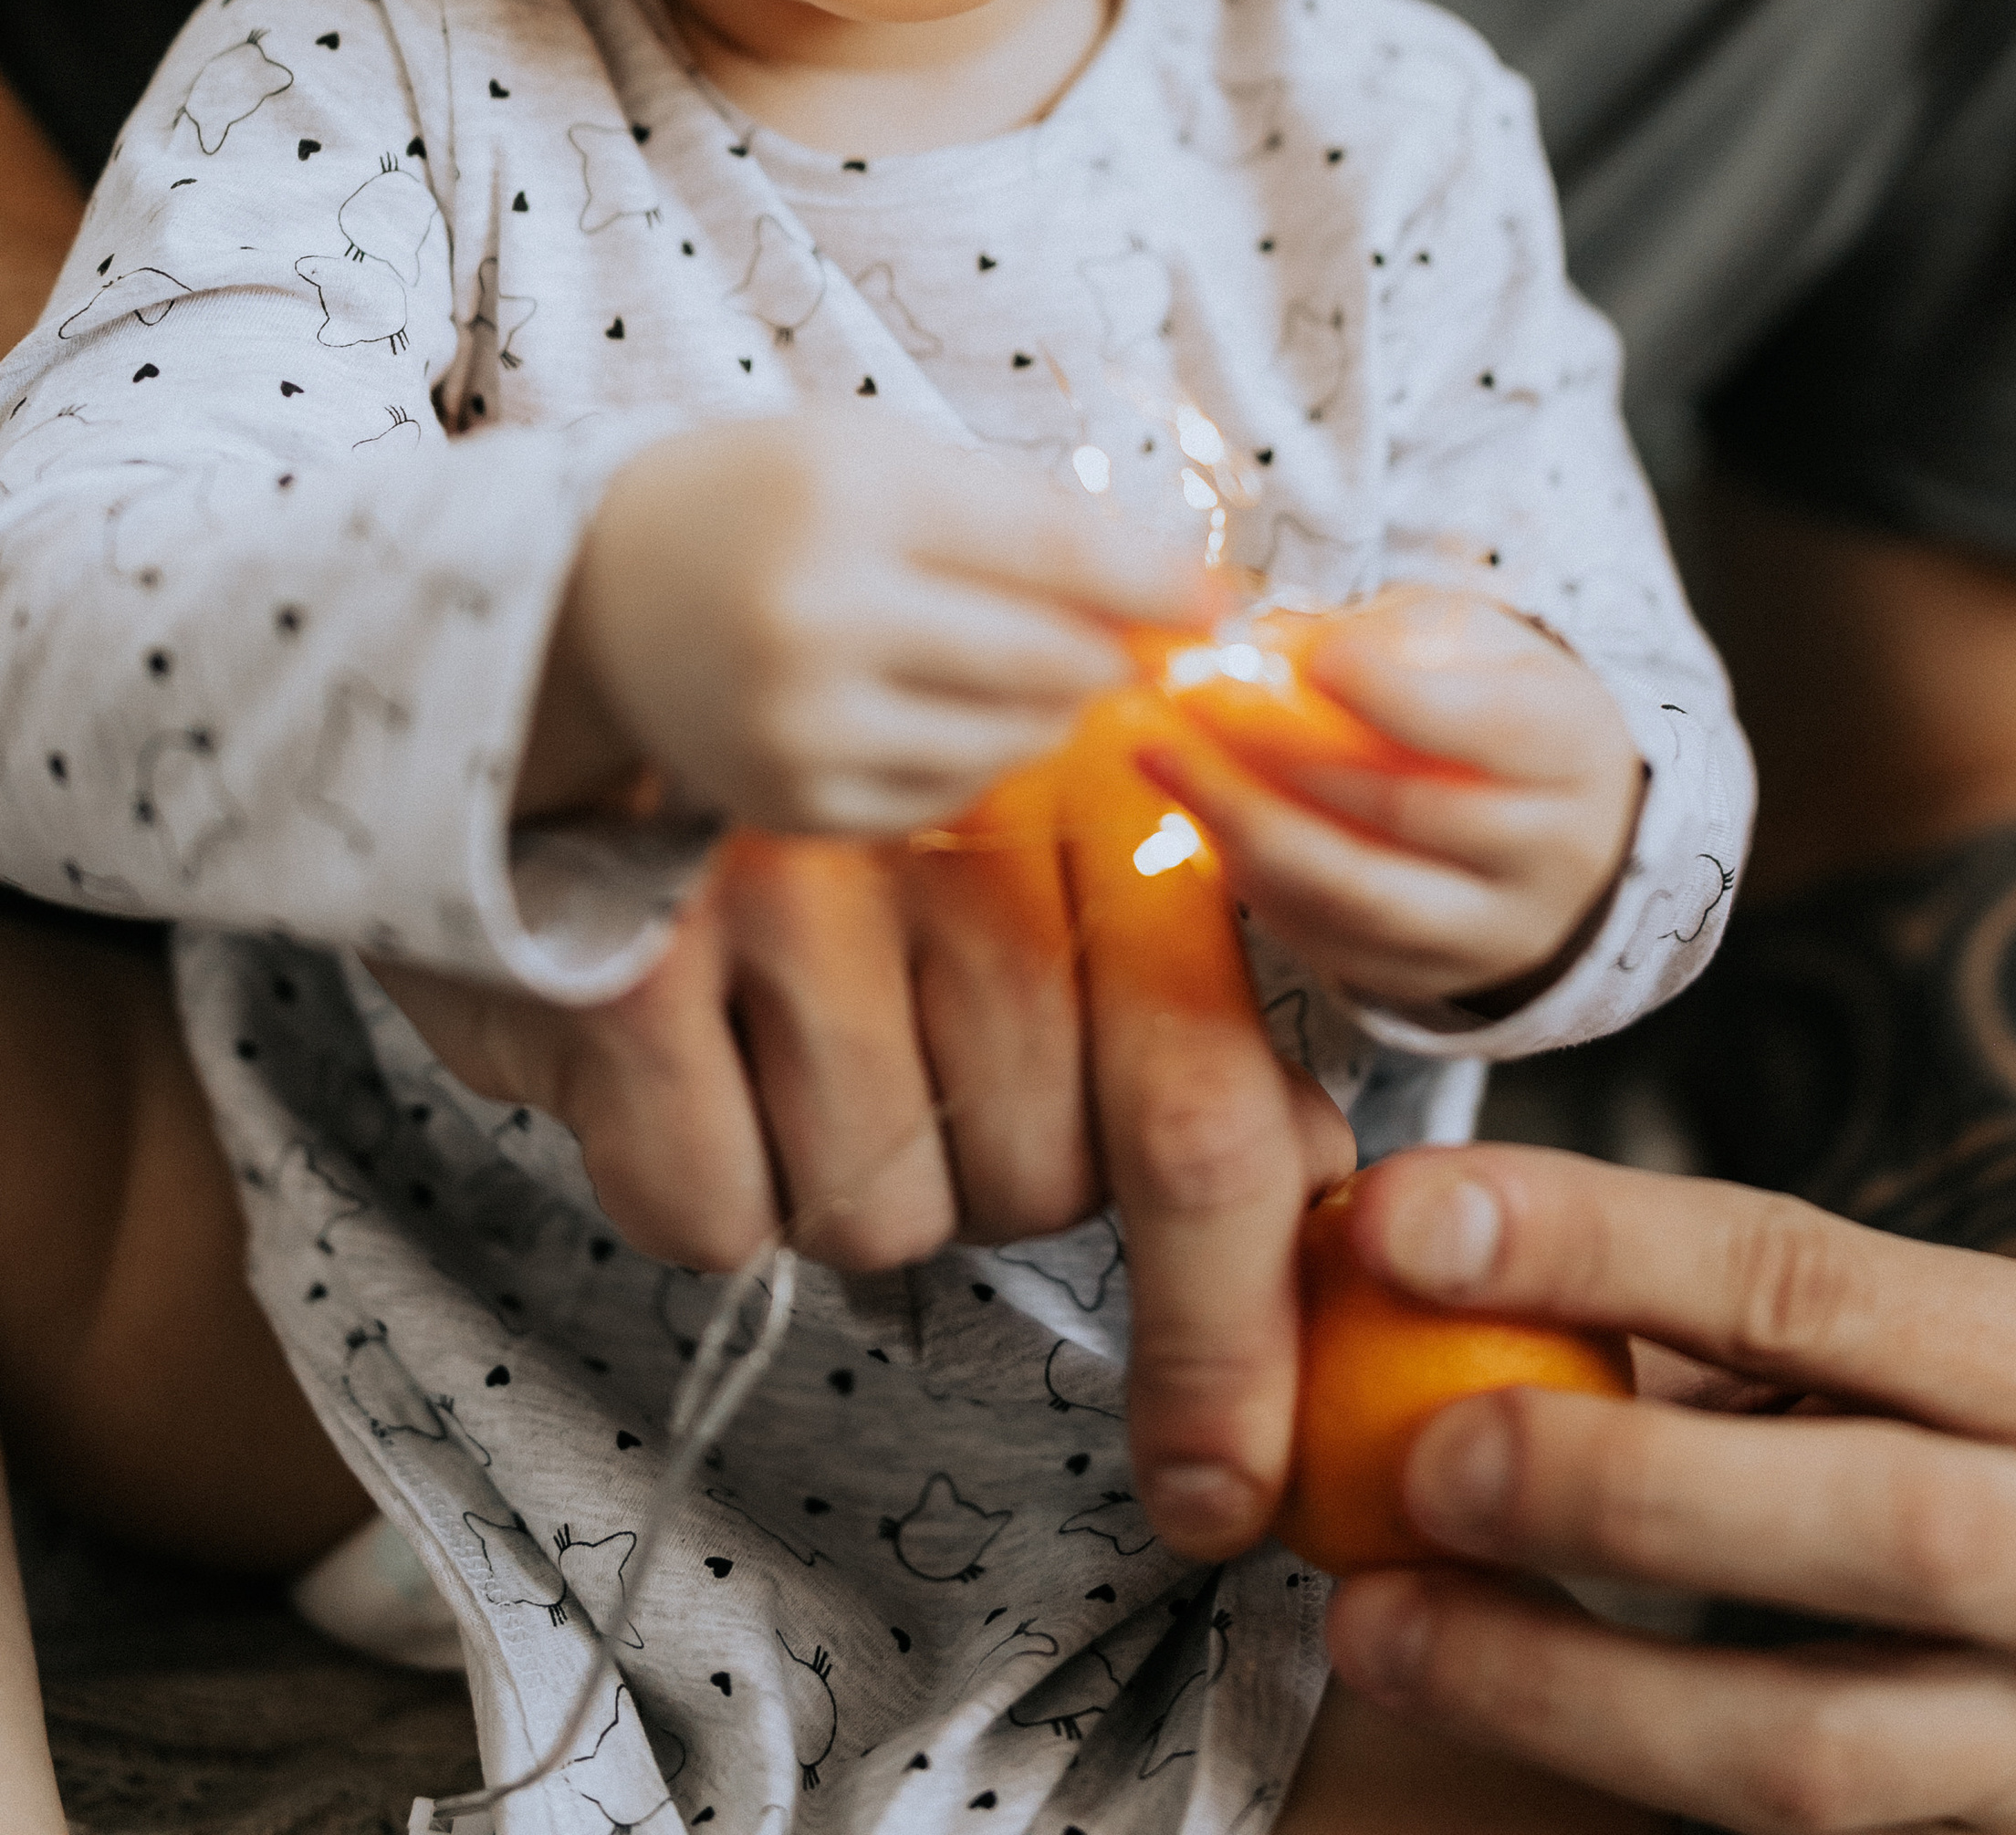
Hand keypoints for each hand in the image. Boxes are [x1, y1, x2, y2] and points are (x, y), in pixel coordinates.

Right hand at [380, 826, 1355, 1560]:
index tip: (1224, 1490)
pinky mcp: (628, 965)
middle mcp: (959, 836)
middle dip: (996, 1170)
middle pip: (1043, 1183)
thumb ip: (1183, 997)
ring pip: (887, 1216)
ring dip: (848, 1169)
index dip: (1229, 1333)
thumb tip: (1317, 1176)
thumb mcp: (1038, 838)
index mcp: (1098, 798)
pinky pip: (715, 1215)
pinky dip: (705, 1176)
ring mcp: (790, 892)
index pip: (1203, 1108)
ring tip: (797, 1013)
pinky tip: (695, 1045)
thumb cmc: (846, 784)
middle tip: (916, 1035)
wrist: (575, 648)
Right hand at [525, 406, 1212, 835]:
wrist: (598, 591)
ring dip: (1053, 705)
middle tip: (1139, 638)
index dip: (1157, 582)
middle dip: (1115, 651)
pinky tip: (940, 705)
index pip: (1053, 553)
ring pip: (1011, 740)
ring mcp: (799, 728)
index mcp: (849, 501)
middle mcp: (817, 620)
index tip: (1222, 601)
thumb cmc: (768, 500)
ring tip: (1021, 658)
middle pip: (1047, 660)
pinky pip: (946, 796)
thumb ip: (1024, 518)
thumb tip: (1177, 594)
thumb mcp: (883, 458)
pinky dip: (977, 754)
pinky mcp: (789, 806)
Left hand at [1139, 588, 1643, 1004]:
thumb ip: (1376, 635)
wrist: (1552, 820)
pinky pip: (1328, 939)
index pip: (1486, 728)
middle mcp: (1549, 855)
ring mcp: (1491, 932)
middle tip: (1184, 696)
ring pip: (1356, 891)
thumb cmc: (1486, 699)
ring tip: (1157, 754)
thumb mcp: (1463, 642)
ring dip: (1242, 820)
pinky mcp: (1429, 978)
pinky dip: (1252, 875)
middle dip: (1281, 752)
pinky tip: (1192, 814)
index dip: (1390, 693)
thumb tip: (1259, 642)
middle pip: (1407, 813)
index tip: (1301, 652)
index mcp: (1571, 748)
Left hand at [1320, 1146, 2015, 1834]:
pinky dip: (1605, 1781)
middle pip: (1863, 1523)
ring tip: (1379, 1622)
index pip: (1811, 1278)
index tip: (1400, 1216)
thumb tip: (1410, 1251)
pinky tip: (1479, 1719)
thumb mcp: (1901, 1332)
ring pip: (1800, 1745)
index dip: (1593, 1241)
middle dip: (1610, 1484)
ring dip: (1558, 1686)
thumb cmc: (1973, 1425)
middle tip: (1413, 1455)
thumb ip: (1694, 1308)